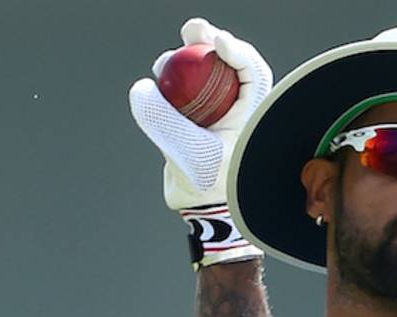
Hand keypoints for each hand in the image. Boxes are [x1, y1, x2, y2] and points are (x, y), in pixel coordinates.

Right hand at [129, 18, 272, 209]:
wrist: (202, 206)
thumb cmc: (210, 184)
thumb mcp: (189, 152)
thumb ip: (163, 120)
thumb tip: (143, 87)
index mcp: (254, 113)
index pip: (252, 72)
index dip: (238, 51)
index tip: (218, 42)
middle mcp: (238, 106)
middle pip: (226, 63)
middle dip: (208, 41)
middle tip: (193, 28)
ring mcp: (215, 108)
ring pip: (201, 72)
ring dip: (182, 61)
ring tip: (164, 67)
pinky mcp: (195, 113)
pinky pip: (183, 87)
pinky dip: (170, 80)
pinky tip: (158, 85)